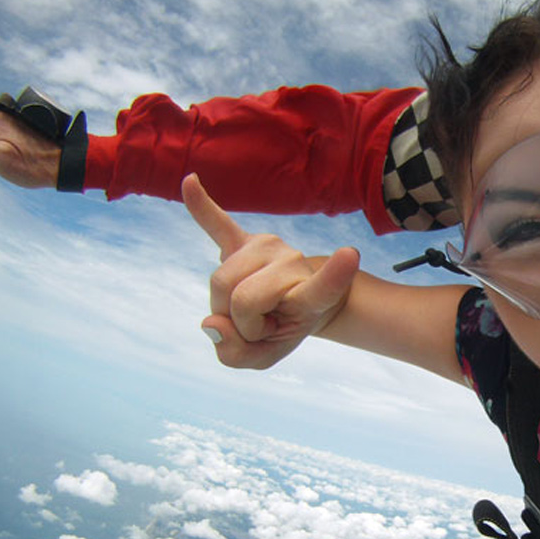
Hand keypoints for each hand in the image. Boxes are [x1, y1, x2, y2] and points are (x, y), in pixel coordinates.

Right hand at [182, 173, 360, 368]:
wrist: (293, 301)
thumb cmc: (282, 327)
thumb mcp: (267, 356)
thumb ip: (237, 354)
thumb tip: (211, 323)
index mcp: (310, 296)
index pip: (323, 288)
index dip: (335, 276)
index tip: (349, 254)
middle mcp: (292, 264)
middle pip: (239, 299)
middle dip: (238, 324)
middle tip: (258, 323)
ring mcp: (268, 248)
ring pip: (220, 281)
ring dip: (222, 306)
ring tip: (248, 305)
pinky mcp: (244, 239)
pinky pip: (218, 223)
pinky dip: (201, 205)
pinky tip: (190, 182)